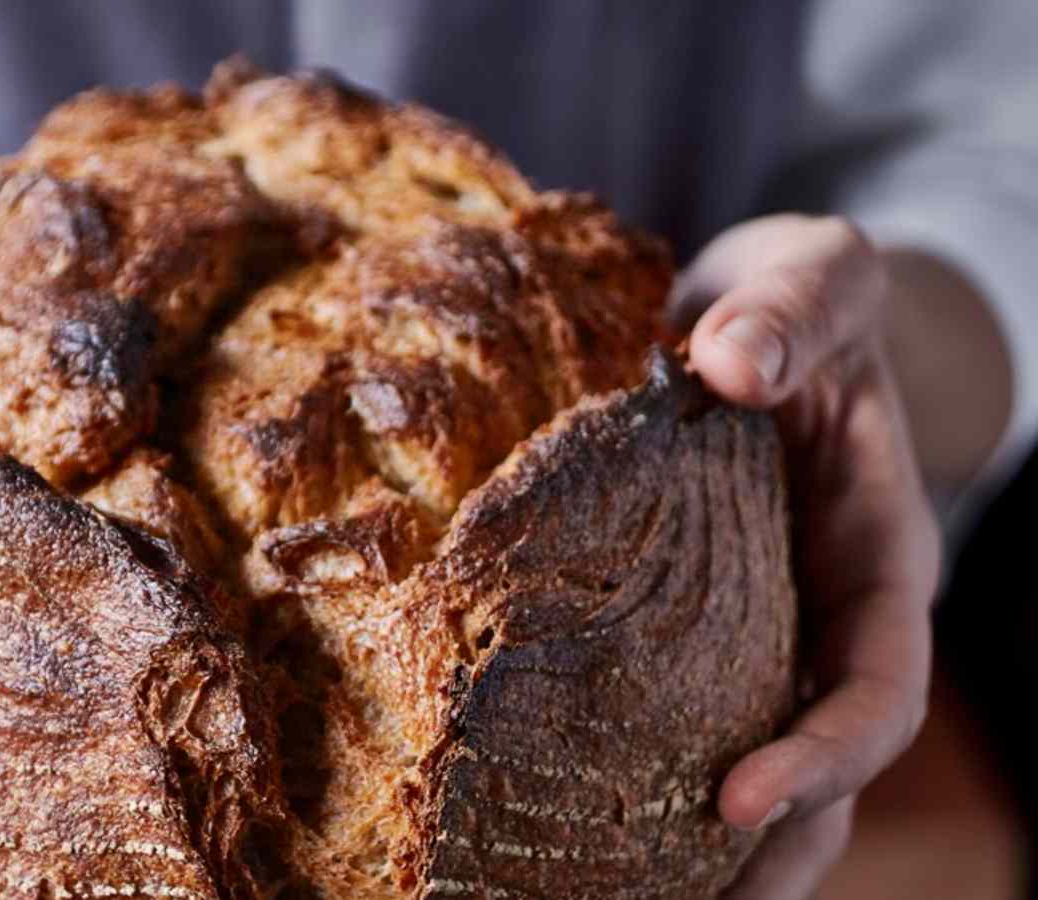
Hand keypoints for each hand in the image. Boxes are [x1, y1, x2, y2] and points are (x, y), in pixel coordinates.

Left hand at [671, 214, 941, 898]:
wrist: (752, 318)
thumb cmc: (793, 304)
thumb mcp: (812, 280)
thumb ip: (792, 311)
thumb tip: (731, 363)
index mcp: (880, 561)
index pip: (878, 690)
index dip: (825, 757)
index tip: (740, 804)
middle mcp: (825, 620)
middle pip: (824, 772)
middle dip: (768, 855)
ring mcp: (760, 636)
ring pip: (752, 767)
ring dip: (699, 854)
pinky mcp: (688, 633)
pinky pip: (674, 721)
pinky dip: (637, 783)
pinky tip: (567, 829)